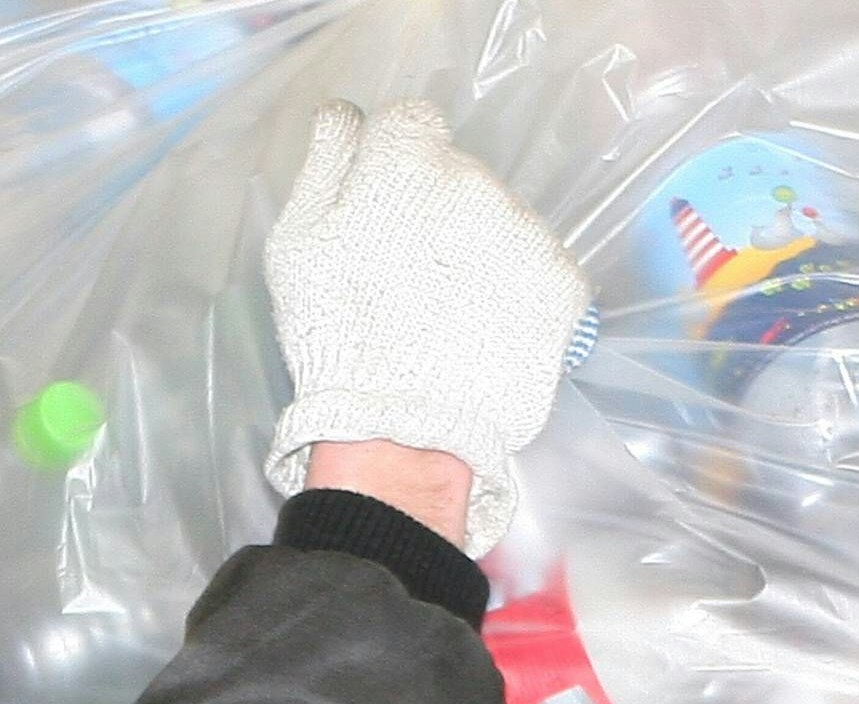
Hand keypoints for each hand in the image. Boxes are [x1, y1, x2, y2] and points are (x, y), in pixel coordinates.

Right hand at [262, 98, 590, 556]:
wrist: (402, 433)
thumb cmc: (334, 334)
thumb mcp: (297, 244)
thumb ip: (326, 164)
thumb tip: (348, 115)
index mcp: (406, 161)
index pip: (411, 124)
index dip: (392, 165)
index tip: (381, 213)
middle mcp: (476, 180)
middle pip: (458, 173)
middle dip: (433, 210)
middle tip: (406, 276)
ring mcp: (525, 232)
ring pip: (499, 219)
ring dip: (476, 249)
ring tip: (445, 311)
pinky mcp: (561, 282)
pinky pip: (538, 266)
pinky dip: (515, 290)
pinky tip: (482, 327)